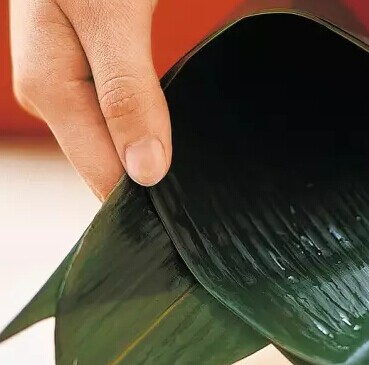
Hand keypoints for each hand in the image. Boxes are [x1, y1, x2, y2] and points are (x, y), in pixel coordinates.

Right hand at [11, 0, 170, 199]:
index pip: (100, 176)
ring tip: (183, 177)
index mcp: (50, 89)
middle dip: (146, 183)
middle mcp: (53, 94)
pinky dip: (144, 132)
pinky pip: (117, 120)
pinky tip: (163, 140)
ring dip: (146, 160)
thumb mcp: (111, 19)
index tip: (180, 214)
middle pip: (104, 164)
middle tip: (190, 200)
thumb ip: (127, 95)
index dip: (142, 198)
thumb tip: (144, 170)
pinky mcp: (90, 72)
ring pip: (112, 144)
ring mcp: (69, 84)